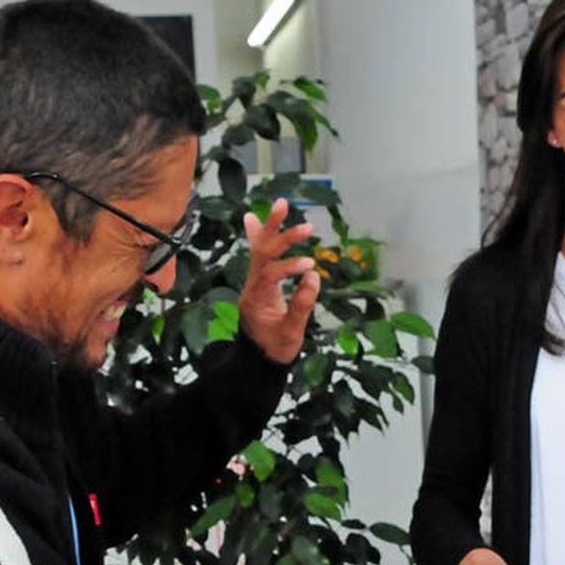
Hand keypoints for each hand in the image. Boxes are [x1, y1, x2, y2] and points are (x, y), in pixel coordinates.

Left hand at [239, 198, 319, 363]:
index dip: (289, 267)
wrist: (256, 360)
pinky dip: (257, 237)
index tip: (310, 265)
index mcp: (256, 301)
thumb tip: (313, 277)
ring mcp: (252, 283)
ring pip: (259, 250)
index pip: (270, 275)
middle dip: (280, 235)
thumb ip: (301, 306)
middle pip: (262, 254)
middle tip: (302, 223)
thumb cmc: (275, 350)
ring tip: (281, 203)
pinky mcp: (258, 282)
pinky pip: (257, 256)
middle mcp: (251, 288)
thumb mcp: (291, 334)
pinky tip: (252, 218)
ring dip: (271, 227)